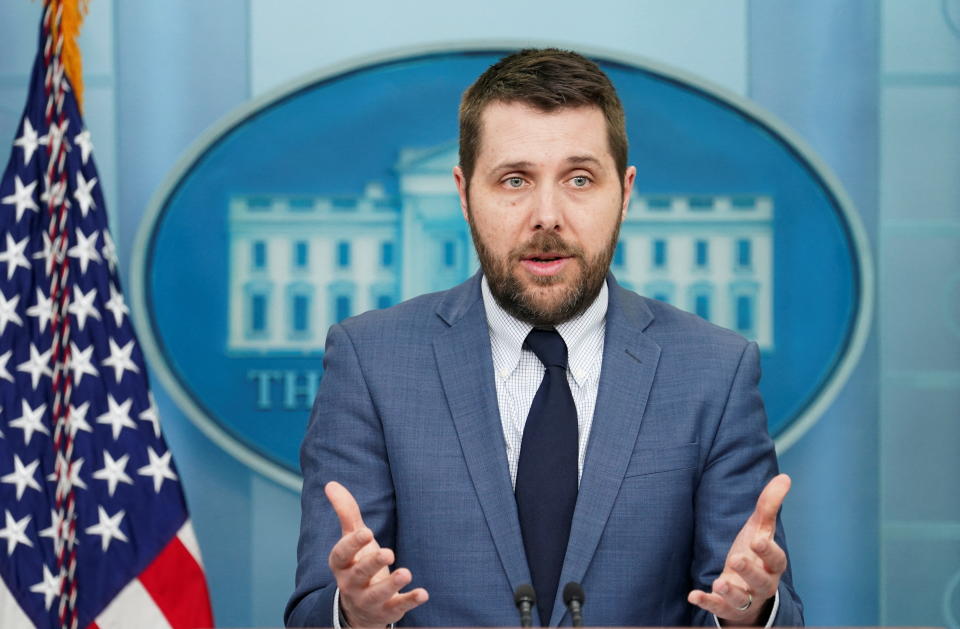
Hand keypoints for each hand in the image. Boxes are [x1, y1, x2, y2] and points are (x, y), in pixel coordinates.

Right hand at [326, 481, 428, 626]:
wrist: (359, 609)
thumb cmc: (357, 563)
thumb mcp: (351, 539)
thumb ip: (345, 513)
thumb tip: (330, 483)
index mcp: (341, 564)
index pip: (341, 554)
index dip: (353, 544)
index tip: (367, 532)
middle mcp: (351, 584)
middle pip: (360, 574)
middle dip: (373, 564)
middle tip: (388, 553)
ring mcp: (369, 600)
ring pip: (377, 595)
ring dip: (392, 584)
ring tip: (406, 572)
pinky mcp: (386, 611)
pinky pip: (397, 607)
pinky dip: (410, 601)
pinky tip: (423, 594)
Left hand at [687, 474, 790, 625]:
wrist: (749, 591)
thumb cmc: (755, 555)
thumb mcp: (760, 530)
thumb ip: (769, 506)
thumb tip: (784, 477)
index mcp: (771, 564)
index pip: (776, 559)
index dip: (768, 550)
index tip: (757, 540)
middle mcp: (761, 583)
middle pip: (761, 581)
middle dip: (750, 571)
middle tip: (736, 559)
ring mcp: (745, 597)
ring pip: (741, 599)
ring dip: (730, 592)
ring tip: (719, 582)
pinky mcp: (727, 608)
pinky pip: (718, 608)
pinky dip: (707, 602)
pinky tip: (693, 595)